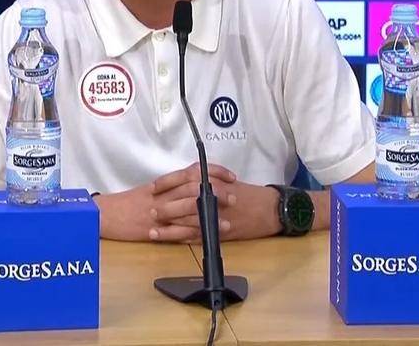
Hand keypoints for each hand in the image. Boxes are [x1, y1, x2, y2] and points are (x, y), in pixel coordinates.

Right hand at [92, 163, 235, 241]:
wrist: (104, 215)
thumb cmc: (127, 204)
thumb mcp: (150, 191)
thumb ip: (171, 189)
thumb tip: (194, 188)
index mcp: (163, 184)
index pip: (192, 172)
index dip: (214, 172)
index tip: (230, 176)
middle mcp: (163, 195)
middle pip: (194, 189)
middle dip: (216, 193)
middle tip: (233, 197)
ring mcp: (159, 213)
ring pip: (188, 211)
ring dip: (209, 216)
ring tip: (226, 222)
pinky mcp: (154, 230)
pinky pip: (176, 232)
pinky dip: (192, 235)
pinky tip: (205, 238)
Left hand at [150, 167, 281, 242]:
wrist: (269, 208)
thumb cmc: (248, 194)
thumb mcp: (226, 180)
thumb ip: (206, 180)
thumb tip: (184, 183)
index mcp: (213, 181)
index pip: (184, 178)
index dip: (166, 183)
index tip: (153, 187)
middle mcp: (212, 196)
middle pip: (182, 200)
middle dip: (164, 207)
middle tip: (150, 212)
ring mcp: (215, 215)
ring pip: (186, 221)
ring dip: (168, 227)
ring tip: (153, 232)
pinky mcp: (219, 231)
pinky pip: (197, 235)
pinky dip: (183, 238)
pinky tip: (171, 241)